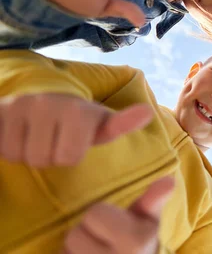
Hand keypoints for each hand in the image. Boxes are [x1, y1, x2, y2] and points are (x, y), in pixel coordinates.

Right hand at [0, 93, 152, 166]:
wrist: (43, 103)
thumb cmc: (78, 122)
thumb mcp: (102, 125)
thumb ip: (122, 123)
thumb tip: (147, 113)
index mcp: (79, 110)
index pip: (69, 157)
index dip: (70, 155)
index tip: (74, 140)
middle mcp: (51, 103)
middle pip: (45, 159)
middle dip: (49, 156)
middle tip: (53, 140)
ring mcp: (23, 105)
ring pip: (22, 155)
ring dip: (29, 153)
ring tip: (38, 136)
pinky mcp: (2, 111)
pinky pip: (3, 148)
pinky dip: (9, 148)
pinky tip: (21, 135)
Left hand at [63, 176, 174, 253]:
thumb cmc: (140, 241)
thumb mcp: (149, 220)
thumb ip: (154, 199)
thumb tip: (170, 180)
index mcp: (134, 240)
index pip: (94, 214)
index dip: (102, 216)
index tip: (114, 226)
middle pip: (74, 235)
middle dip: (85, 235)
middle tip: (101, 241)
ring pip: (65, 251)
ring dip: (74, 252)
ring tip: (92, 252)